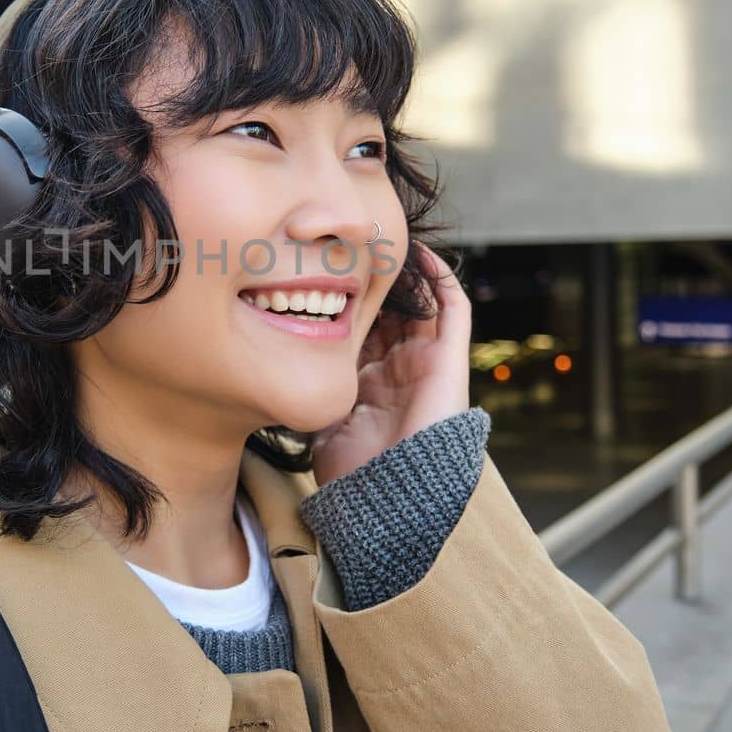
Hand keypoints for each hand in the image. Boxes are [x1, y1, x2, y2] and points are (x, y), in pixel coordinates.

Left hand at [310, 240, 471, 486]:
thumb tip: (277, 363)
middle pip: (391, 313)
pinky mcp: (451, 361)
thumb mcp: (319, 418)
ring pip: (422, 304)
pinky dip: (440, 278)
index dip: (344, 301)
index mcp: (370, 385)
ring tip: (385, 239)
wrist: (388, 492)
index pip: (360, 331)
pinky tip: (418, 252)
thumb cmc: (350, 468)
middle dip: (374, 281)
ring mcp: (427, 364)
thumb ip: (310, 389)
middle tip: (351, 246)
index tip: (318, 270)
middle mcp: (400, 370)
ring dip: (407, 273)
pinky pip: (454, 308)